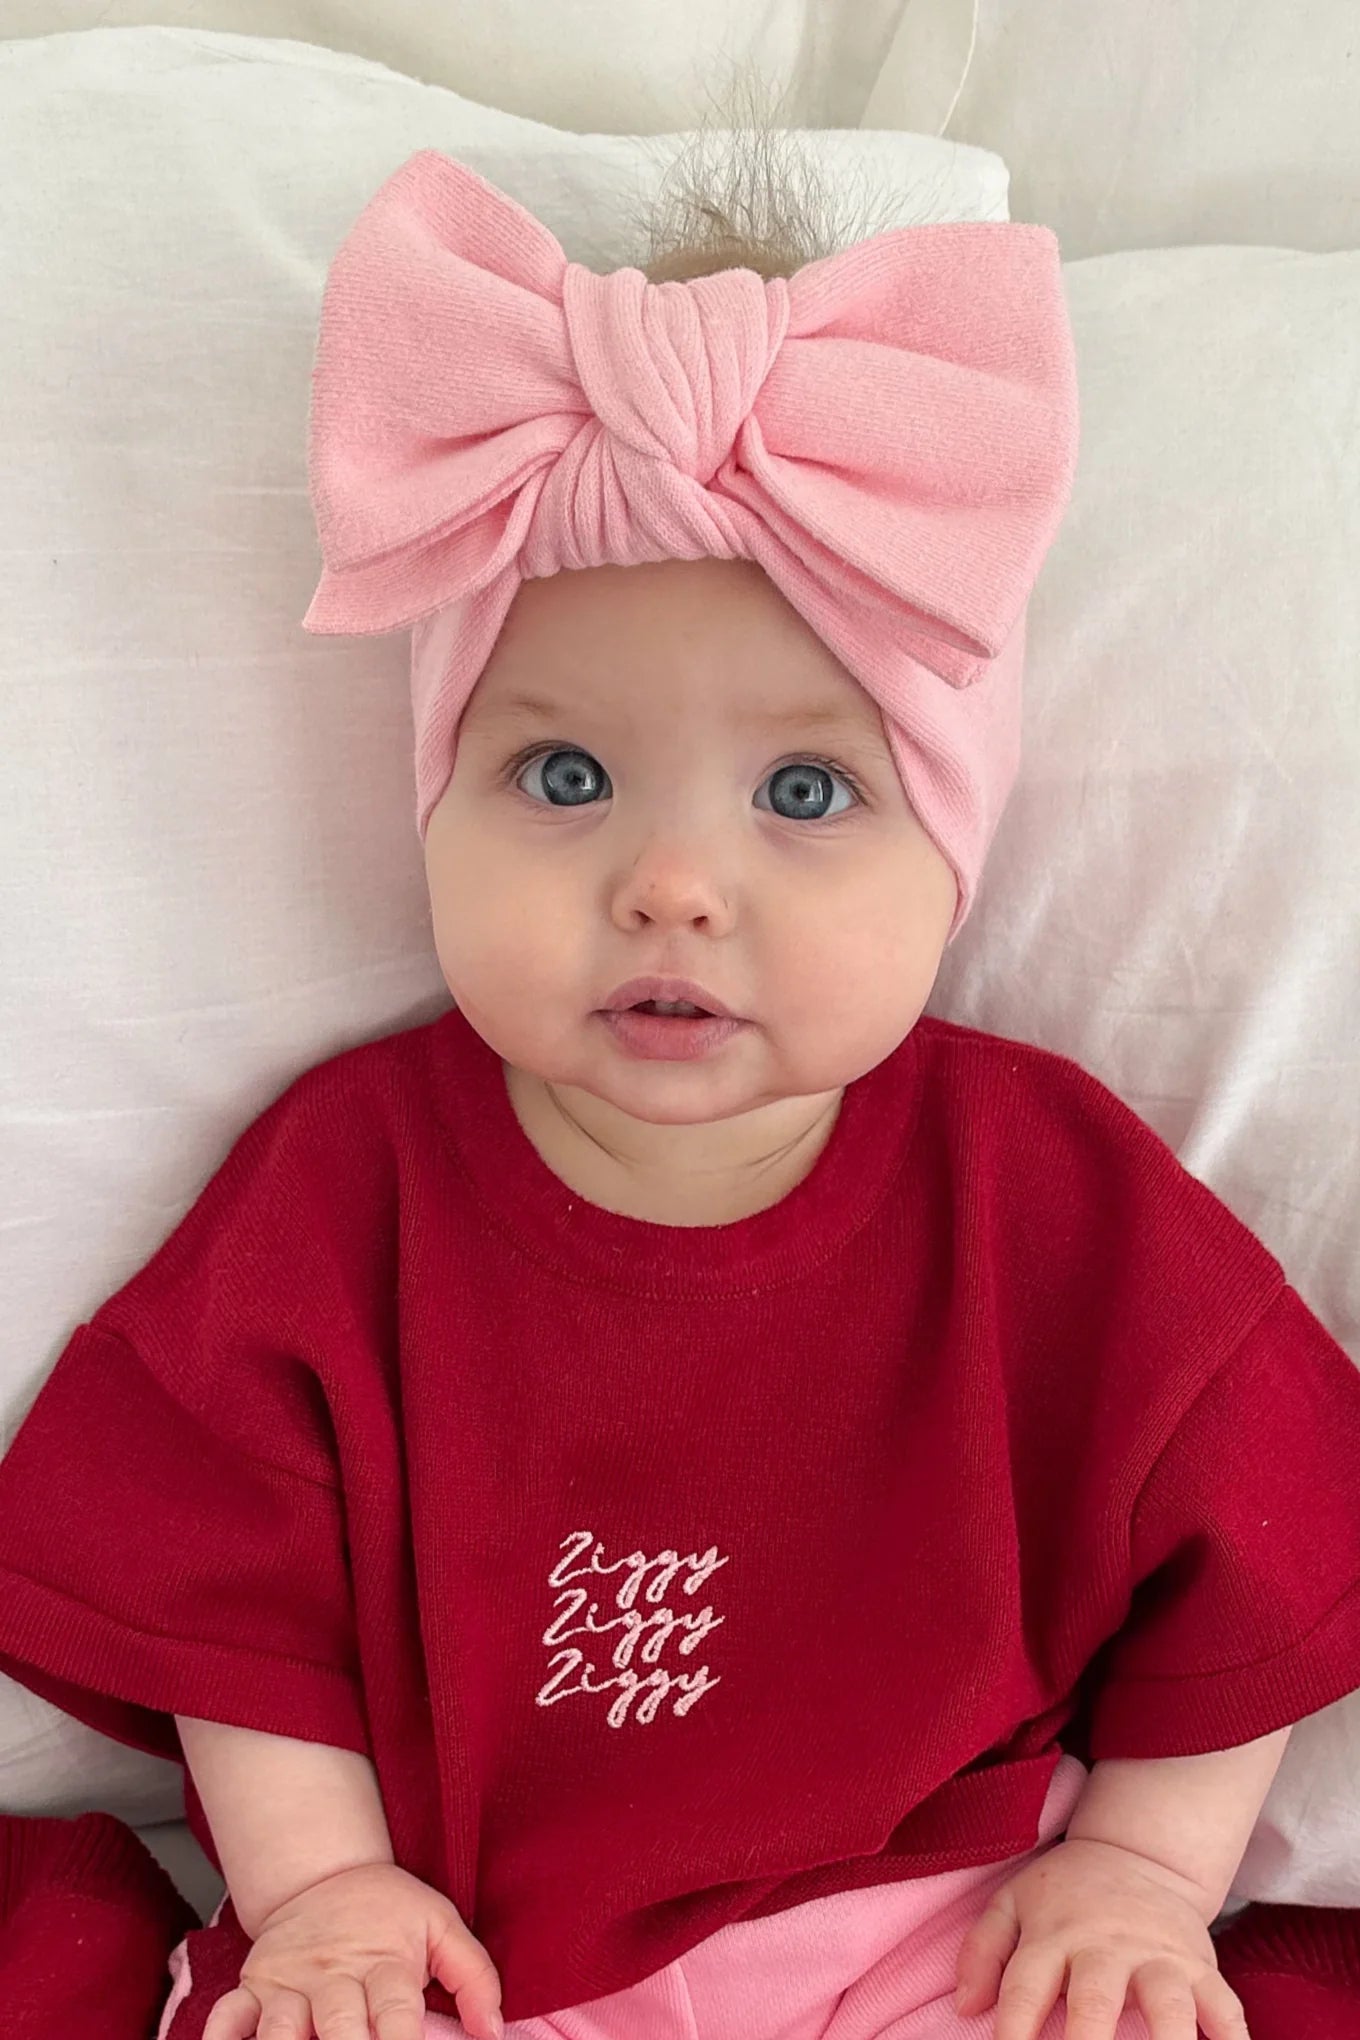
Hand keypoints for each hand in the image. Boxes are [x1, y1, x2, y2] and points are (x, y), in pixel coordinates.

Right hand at [201, 1860, 503, 2039]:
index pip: (397, 2010)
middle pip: (339, 2023)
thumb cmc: (388, 1910)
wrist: (327, 1872)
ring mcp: (289, 1982)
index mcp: (384, 1962)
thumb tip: (493, 2033)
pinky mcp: (253, 1986)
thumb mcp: (440, 1925)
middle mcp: (334, 1975)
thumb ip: (474, 1976)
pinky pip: (228, 2015)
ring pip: (280, 2028)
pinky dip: (221, 2038)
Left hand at [954, 1836, 1249, 2039]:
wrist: (1136, 1853)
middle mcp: (1105, 1947)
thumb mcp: (1012, 1903)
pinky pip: (1223, 2005)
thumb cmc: (1065, 1896)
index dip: (1014, 2030)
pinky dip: (1232, 2037)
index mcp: (1053, 1935)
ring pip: (1167, 2006)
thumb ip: (983, 1950)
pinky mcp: (1198, 1965)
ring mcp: (1156, 1956)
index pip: (1024, 1988)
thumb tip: (967, 2007)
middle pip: (1094, 2002)